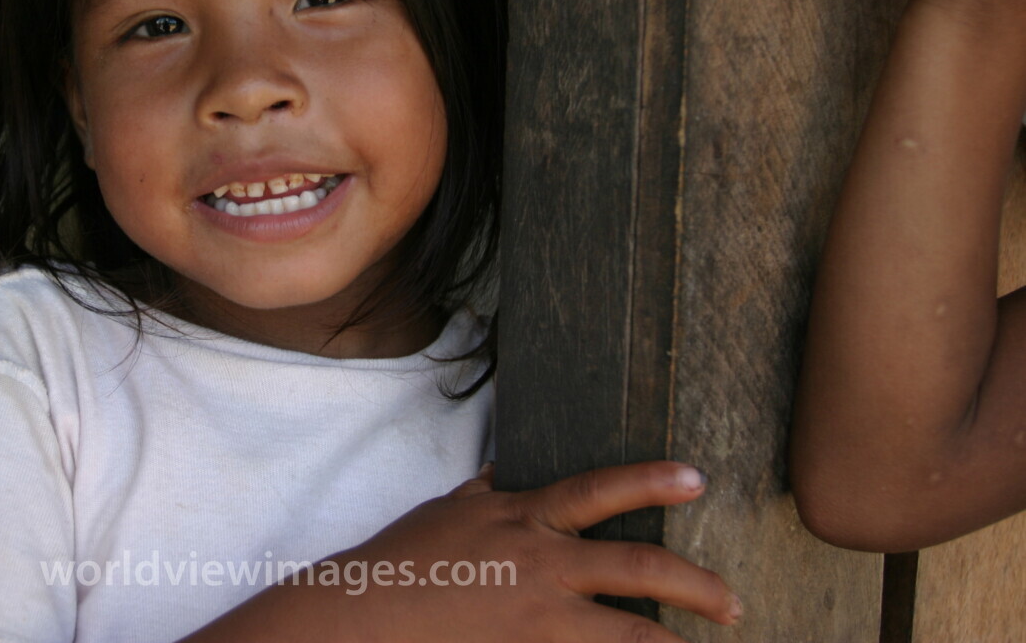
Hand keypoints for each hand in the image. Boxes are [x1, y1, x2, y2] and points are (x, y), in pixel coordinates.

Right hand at [333, 461, 739, 642]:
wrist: (367, 611)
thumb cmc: (403, 559)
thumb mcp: (449, 511)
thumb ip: (486, 494)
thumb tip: (503, 473)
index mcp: (524, 517)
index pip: (599, 490)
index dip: (652, 480)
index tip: (696, 477)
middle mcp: (541, 562)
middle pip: (636, 565)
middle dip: (695, 583)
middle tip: (732, 602)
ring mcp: (537, 614)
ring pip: (627, 631)